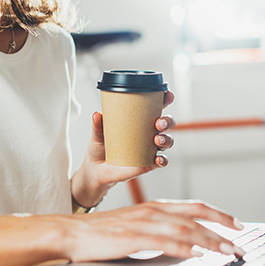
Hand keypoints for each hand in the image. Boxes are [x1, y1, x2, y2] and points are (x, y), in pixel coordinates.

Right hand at [61, 200, 244, 261]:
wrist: (72, 232)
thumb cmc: (103, 231)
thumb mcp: (136, 225)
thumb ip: (159, 229)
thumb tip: (184, 242)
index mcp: (154, 206)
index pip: (193, 206)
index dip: (218, 213)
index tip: (236, 223)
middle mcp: (152, 211)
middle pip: (195, 215)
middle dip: (222, 226)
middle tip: (240, 239)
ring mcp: (142, 223)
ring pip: (184, 229)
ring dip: (210, 241)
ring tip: (228, 250)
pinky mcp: (132, 238)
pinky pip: (163, 242)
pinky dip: (183, 248)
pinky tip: (196, 254)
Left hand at [72, 91, 175, 206]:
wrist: (96, 170)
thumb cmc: (100, 148)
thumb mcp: (97, 134)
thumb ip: (98, 125)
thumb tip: (97, 114)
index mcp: (138, 121)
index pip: (155, 108)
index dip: (164, 100)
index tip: (167, 95)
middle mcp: (147, 134)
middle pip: (166, 124)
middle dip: (168, 121)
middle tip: (159, 123)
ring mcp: (149, 149)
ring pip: (167, 141)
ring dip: (166, 139)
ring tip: (157, 139)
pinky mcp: (147, 164)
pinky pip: (161, 162)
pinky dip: (163, 160)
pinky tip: (157, 159)